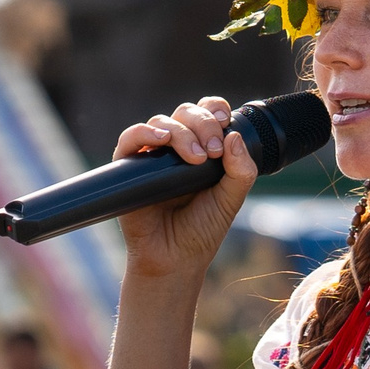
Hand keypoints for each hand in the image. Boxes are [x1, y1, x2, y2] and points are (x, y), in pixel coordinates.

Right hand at [112, 97, 257, 281]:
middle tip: (212, 152)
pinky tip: (162, 140)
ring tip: (195, 157)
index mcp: (201, 148)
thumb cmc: (201, 230)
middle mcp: (175, 147)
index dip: (214, 109)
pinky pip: (130, 138)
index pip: (206, 113)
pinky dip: (145, 132)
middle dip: (203, 125)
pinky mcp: (128, 168)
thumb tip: (234, 136)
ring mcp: (151, 156)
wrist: (174, 260)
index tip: (224, 121)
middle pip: (186, 113)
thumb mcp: (230, 199)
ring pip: (162, 122)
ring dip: (181, 132)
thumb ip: (241, 171)